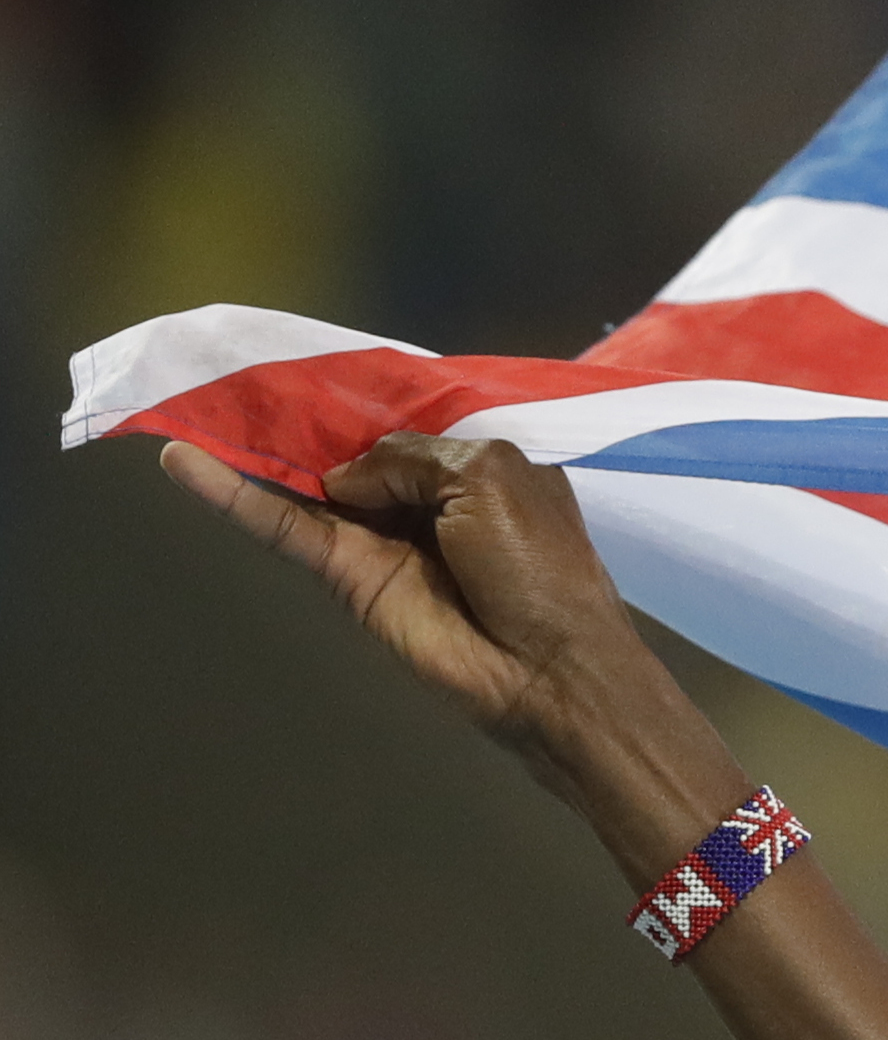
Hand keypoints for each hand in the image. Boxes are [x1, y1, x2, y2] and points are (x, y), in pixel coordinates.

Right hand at [161, 431, 741, 881]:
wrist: (551, 670)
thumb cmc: (540, 568)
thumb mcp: (490, 479)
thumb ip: (411, 458)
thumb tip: (344, 478)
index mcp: (475, 468)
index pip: (403, 426)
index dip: (359, 403)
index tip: (304, 370)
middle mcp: (425, 499)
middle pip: (348, 453)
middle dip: (299, 421)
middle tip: (234, 379)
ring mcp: (381, 538)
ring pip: (305, 486)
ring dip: (250, 449)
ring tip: (187, 405)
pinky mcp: (349, 575)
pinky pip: (284, 527)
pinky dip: (233, 496)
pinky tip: (184, 462)